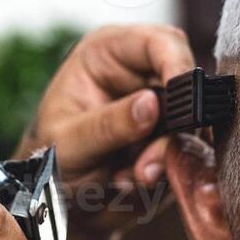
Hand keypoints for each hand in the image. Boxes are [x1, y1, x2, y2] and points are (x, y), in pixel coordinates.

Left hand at [18, 24, 194, 237]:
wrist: (52, 197)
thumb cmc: (48, 156)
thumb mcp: (68, 141)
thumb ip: (108, 124)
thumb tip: (151, 105)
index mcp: (108, 53)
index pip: (159, 42)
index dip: (178, 65)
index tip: (184, 103)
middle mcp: (139, 73)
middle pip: (185, 86)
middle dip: (173, 130)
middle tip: (147, 168)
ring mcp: (159, 107)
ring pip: (191, 126)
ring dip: (165, 159)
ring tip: (128, 180)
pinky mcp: (170, 139)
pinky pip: (187, 154)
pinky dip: (164, 175)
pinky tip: (129, 183)